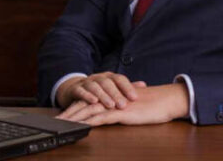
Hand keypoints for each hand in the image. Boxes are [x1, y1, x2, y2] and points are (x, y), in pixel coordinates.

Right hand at [55, 72, 146, 109]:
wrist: (75, 89)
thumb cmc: (99, 91)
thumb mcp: (112, 88)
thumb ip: (126, 87)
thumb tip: (144, 85)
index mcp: (108, 77)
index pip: (119, 79)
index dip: (127, 87)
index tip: (135, 98)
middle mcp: (98, 77)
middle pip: (108, 83)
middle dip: (116, 94)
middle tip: (123, 105)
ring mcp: (87, 82)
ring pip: (95, 86)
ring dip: (103, 95)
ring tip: (110, 105)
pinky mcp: (76, 89)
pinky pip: (81, 91)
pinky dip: (87, 95)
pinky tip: (93, 101)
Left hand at [56, 83, 189, 125]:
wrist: (166, 100)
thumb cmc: (153, 105)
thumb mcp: (134, 106)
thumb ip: (124, 107)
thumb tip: (117, 110)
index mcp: (111, 97)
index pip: (89, 101)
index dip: (75, 108)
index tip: (63, 115)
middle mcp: (110, 99)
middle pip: (84, 105)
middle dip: (69, 113)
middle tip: (55, 121)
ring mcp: (114, 105)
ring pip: (89, 111)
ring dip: (74, 118)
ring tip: (62, 124)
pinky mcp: (120, 112)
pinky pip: (101, 117)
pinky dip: (89, 121)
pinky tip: (80, 125)